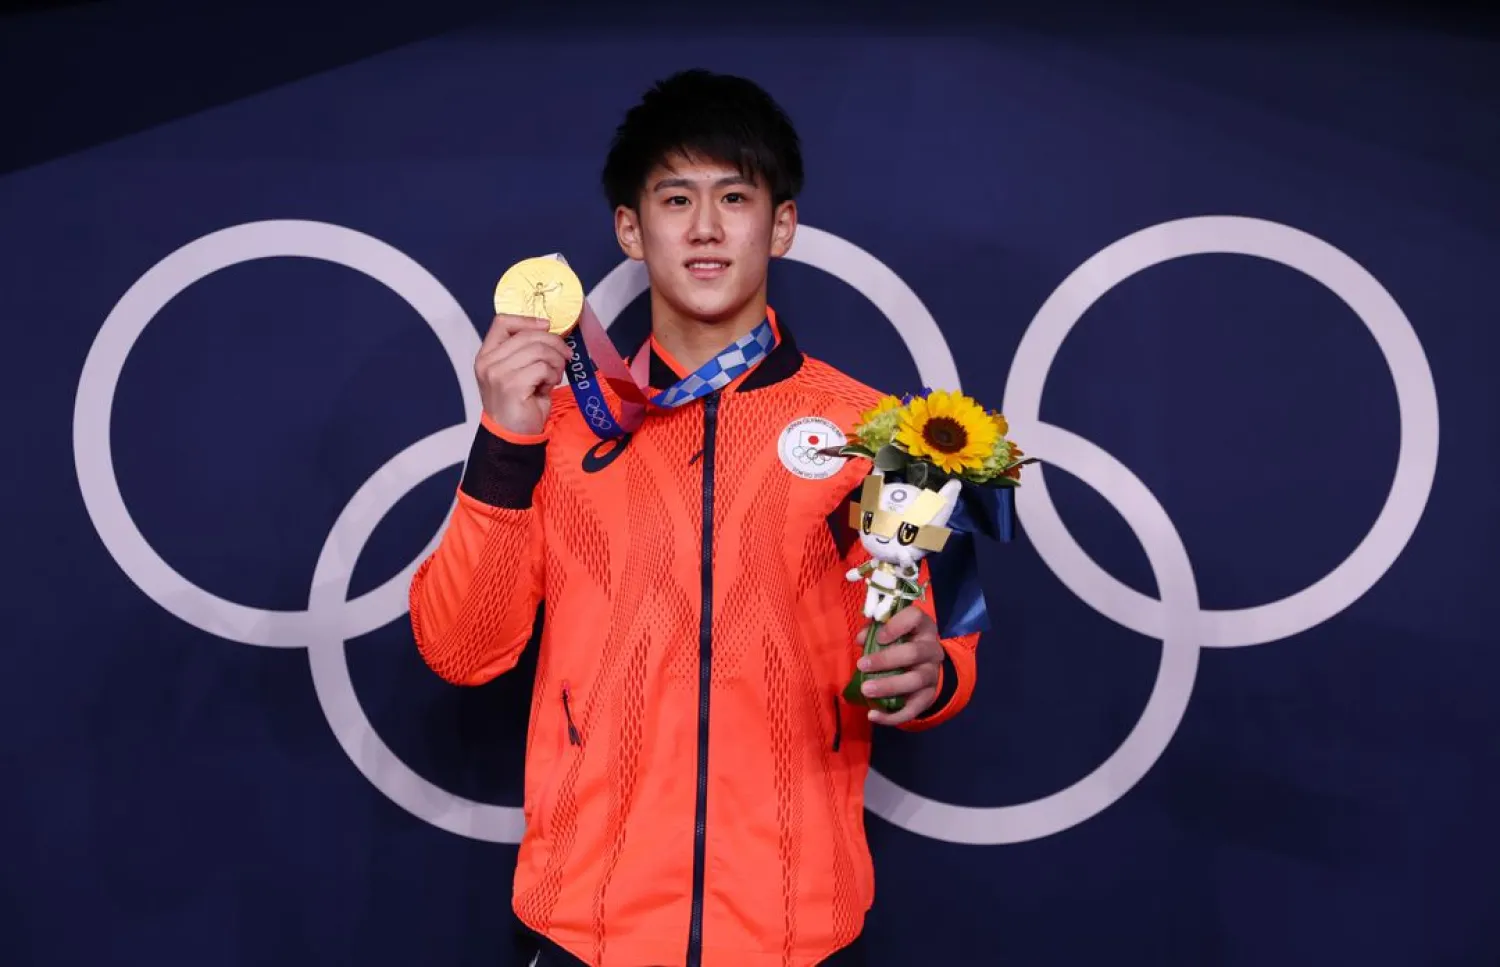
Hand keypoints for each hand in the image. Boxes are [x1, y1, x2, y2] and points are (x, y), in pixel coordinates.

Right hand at [474, 314, 570, 435]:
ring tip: (554, 376)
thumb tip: (550, 331)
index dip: (528, 320)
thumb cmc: (519, 404)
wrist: (513, 436)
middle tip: (565, 355)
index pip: (503, 322)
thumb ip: (525, 351)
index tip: (548, 326)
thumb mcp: (518, 371)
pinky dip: (553, 375)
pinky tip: (549, 386)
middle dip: (554, 343)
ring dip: (556, 362)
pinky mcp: (512, 385)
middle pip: (528, 335)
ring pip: (539, 350)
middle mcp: (488, 361)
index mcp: (487, 354)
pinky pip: (543, 368)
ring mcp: (498, 373)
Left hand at [853, 606, 943, 725]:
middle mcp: (932, 649)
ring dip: (888, 686)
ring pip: (915, 681)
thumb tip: (861, 640)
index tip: (878, 637)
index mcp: (923, 627)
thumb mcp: (890, 631)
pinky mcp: (928, 696)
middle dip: (886, 660)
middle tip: (861, 665)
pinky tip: (873, 715)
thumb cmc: (902, 642)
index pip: (915, 618)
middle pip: (914, 653)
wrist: (926, 666)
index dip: (897, 625)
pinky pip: (913, 709)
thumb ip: (874, 631)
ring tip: (866, 690)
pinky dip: (892, 715)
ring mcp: (932, 674)